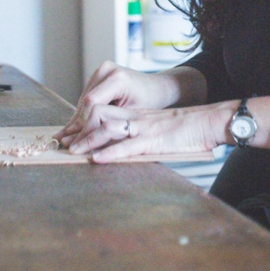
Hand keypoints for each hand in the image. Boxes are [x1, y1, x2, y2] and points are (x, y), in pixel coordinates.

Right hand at [55, 61, 172, 148]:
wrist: (156, 86)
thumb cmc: (149, 102)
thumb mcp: (132, 115)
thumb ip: (111, 123)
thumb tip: (89, 140)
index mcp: (118, 78)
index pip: (92, 103)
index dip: (82, 123)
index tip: (75, 141)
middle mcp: (107, 70)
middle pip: (85, 101)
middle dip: (76, 124)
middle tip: (63, 142)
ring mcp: (101, 70)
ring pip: (83, 98)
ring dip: (76, 118)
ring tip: (64, 137)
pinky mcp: (99, 75)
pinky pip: (87, 95)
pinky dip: (82, 111)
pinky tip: (73, 127)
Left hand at [64, 103, 218, 163]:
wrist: (207, 121)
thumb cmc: (184, 128)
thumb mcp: (156, 127)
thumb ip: (138, 134)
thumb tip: (119, 147)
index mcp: (135, 114)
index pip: (102, 112)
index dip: (83, 123)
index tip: (69, 134)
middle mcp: (135, 118)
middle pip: (99, 117)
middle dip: (78, 130)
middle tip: (62, 142)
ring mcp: (143, 128)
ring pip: (108, 130)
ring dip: (88, 142)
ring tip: (72, 151)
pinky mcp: (153, 140)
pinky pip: (128, 146)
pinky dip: (110, 153)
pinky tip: (97, 158)